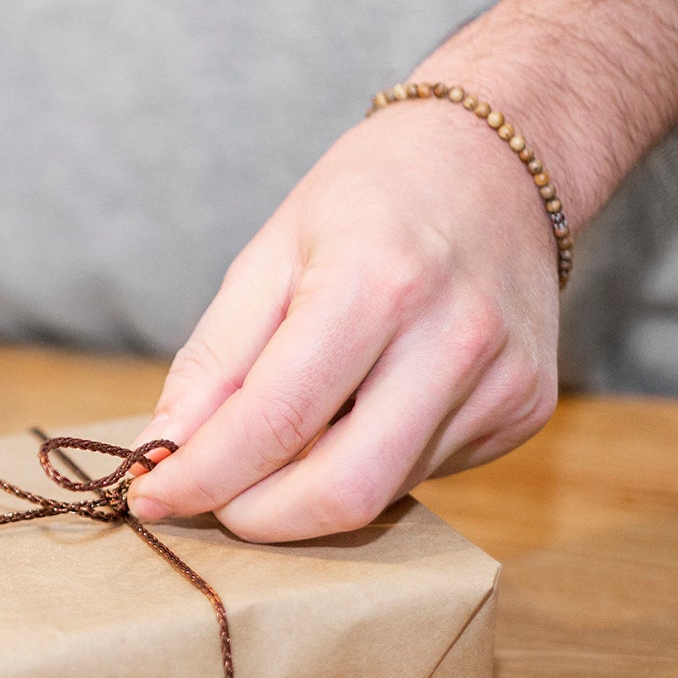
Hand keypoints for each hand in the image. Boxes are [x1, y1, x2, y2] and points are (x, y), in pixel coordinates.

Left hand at [126, 99, 562, 541]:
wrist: (500, 160)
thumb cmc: (368, 200)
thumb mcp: (268, 257)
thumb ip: (213, 362)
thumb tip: (164, 453)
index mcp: (375, 283)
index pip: (275, 423)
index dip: (202, 478)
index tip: (150, 497)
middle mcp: (454, 339)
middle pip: (342, 494)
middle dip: (257, 517)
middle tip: (210, 498)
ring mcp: (503, 381)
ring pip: (381, 495)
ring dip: (307, 491)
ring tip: (283, 438)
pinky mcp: (527, 410)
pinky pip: (421, 474)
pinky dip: (365, 464)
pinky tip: (361, 409)